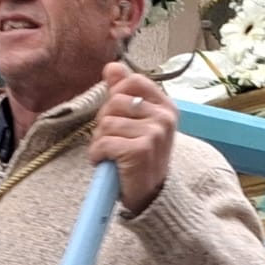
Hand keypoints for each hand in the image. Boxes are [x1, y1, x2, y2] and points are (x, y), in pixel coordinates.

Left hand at [90, 62, 176, 214]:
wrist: (151, 197)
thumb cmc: (141, 159)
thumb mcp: (137, 123)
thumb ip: (125, 93)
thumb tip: (112, 66)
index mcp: (166, 106)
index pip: (132, 82)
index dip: (116, 97)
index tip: (119, 117)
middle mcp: (164, 117)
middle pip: (114, 102)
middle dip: (105, 123)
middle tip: (114, 142)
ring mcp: (155, 133)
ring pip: (107, 123)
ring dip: (100, 141)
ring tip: (111, 154)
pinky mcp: (141, 150)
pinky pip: (104, 142)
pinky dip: (98, 155)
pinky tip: (107, 163)